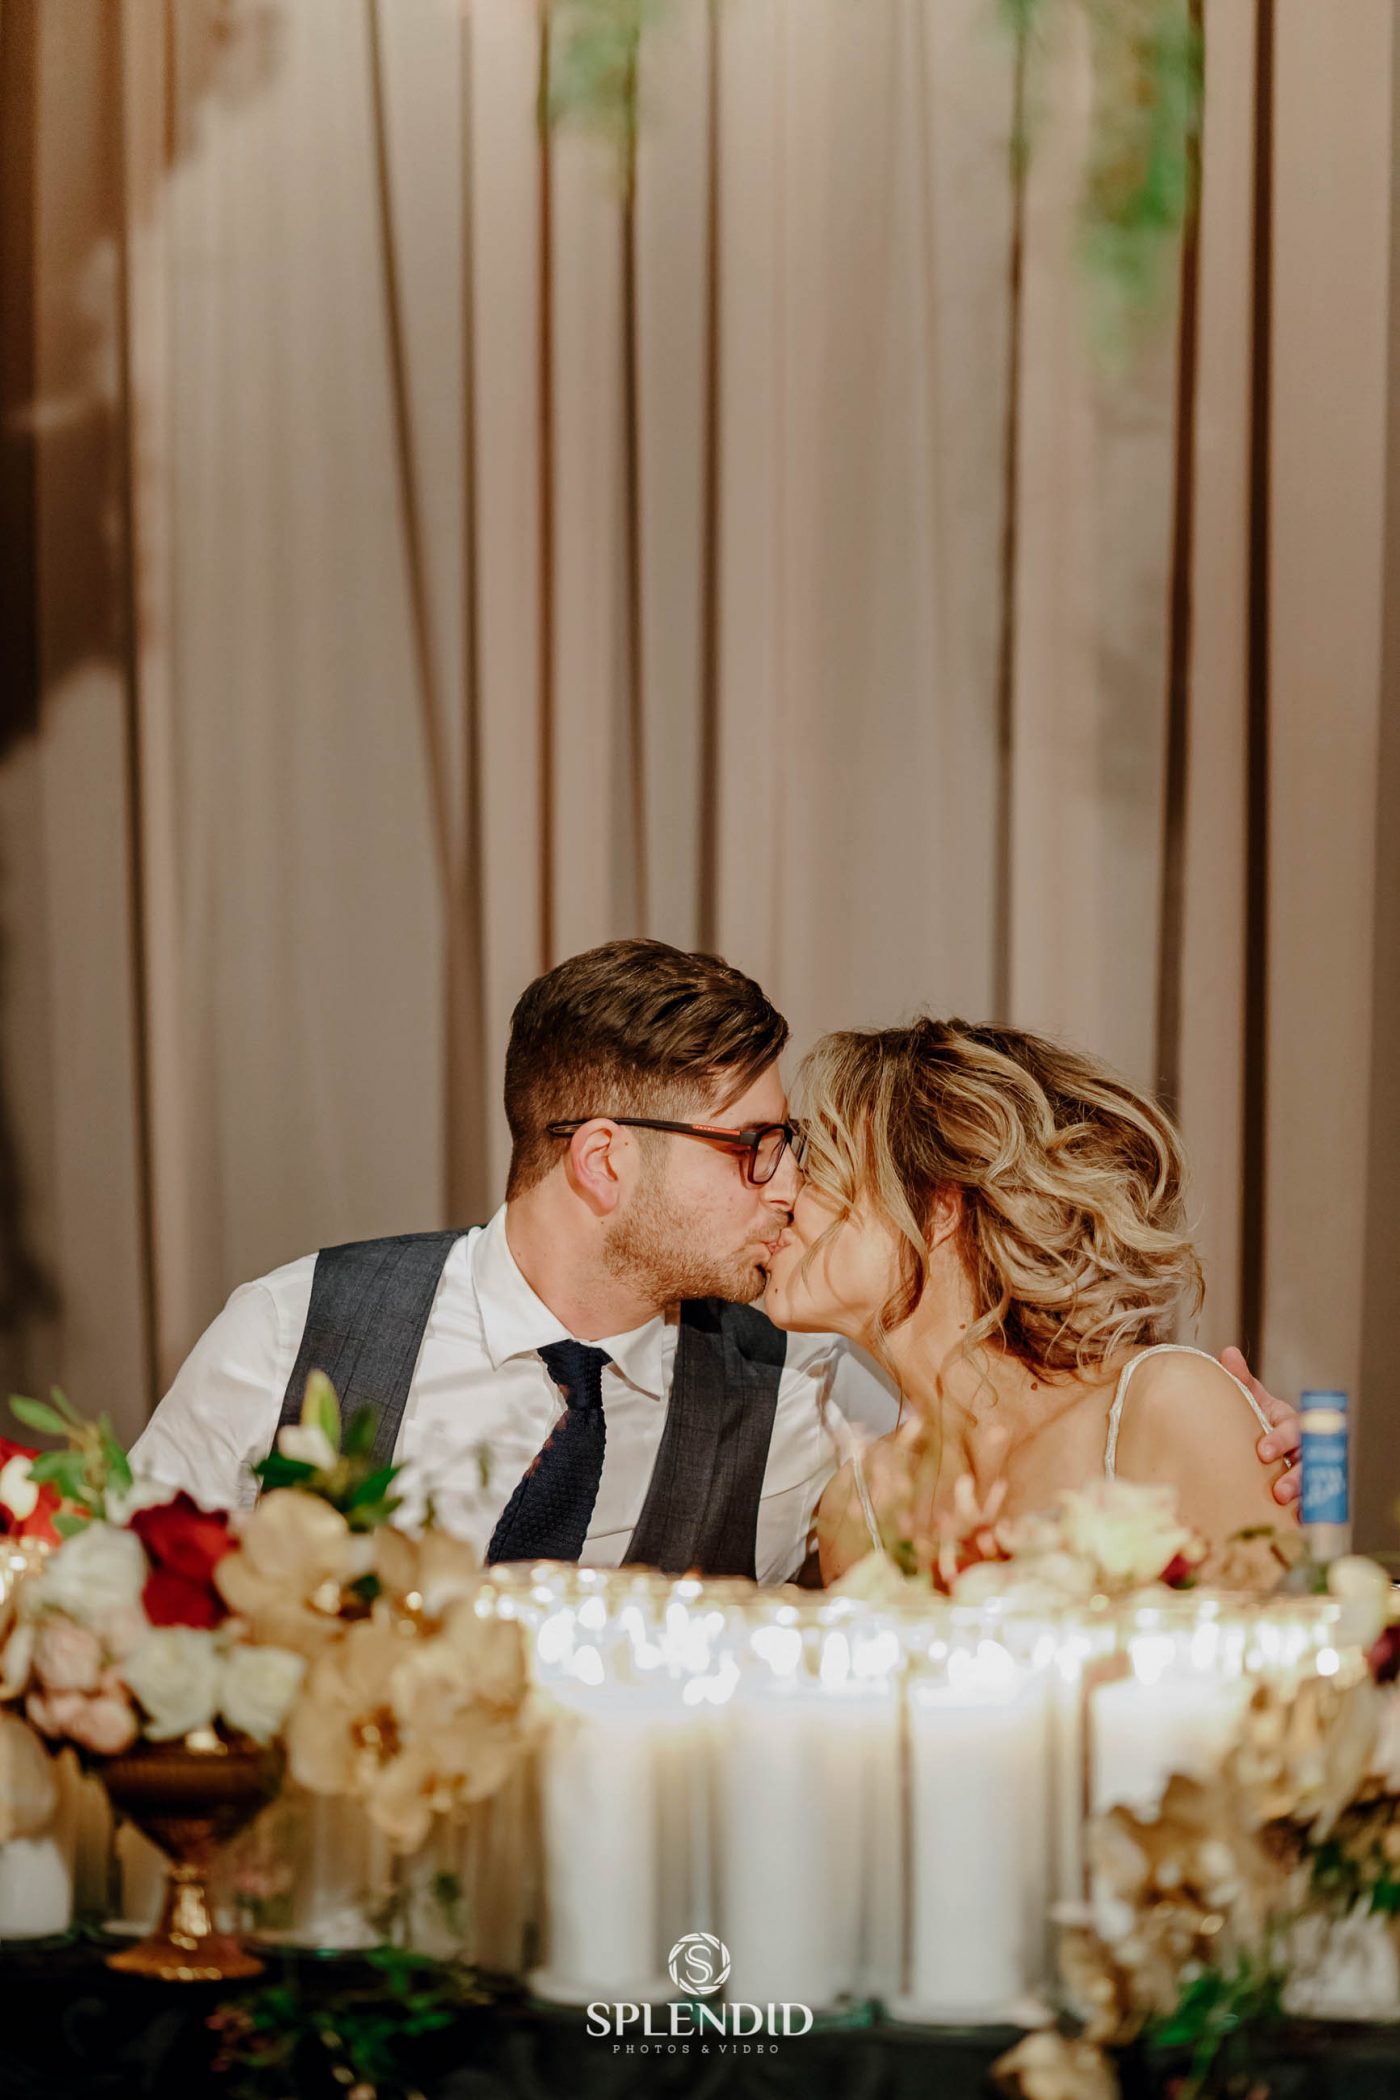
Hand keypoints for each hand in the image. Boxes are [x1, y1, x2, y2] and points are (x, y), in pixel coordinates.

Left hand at [1220, 1345, 1299, 1506]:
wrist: (1252, 1445)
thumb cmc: (1254, 1417)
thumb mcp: (1250, 1400)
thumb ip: (1241, 1380)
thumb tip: (1228, 1353)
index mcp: (1290, 1422)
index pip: (1293, 1428)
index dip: (1281, 1439)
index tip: (1262, 1451)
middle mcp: (1303, 1446)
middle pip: (1308, 1460)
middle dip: (1296, 1475)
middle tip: (1278, 1490)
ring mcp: (1306, 1469)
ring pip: (1313, 1483)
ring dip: (1302, 1496)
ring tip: (1285, 1507)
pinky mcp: (1305, 1490)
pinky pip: (1312, 1503)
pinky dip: (1307, 1514)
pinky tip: (1297, 1524)